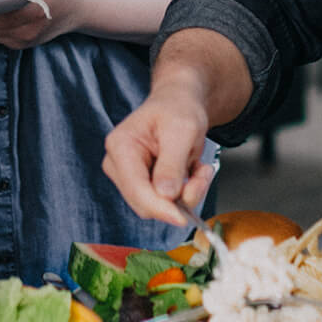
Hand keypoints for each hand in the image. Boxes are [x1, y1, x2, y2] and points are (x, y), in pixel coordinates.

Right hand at [102, 82, 216, 227]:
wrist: (180, 103)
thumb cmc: (177, 109)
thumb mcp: (182, 130)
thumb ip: (171, 163)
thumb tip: (165, 195)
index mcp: (120, 146)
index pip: (135, 189)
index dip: (159, 207)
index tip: (183, 218)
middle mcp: (118, 164)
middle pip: (145, 204)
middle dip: (179, 197)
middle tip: (202, 175)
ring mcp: (130, 177)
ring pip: (159, 206)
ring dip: (187, 192)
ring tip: (200, 168)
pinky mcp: (144, 185)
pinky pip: (167, 203)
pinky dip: (188, 191)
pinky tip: (195, 171)